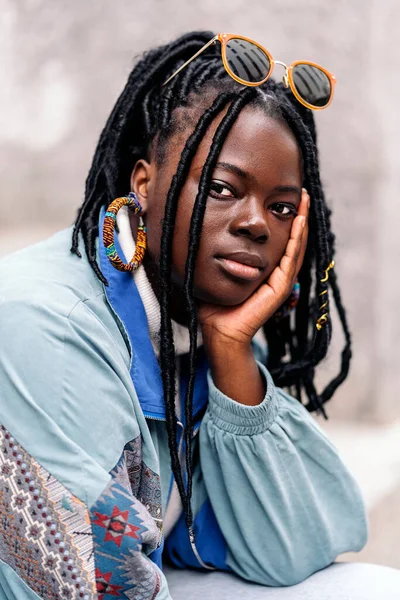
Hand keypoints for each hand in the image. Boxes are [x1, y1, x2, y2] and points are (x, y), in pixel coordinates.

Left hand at [198, 188, 308, 350]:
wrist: (217, 331)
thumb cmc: (213, 305)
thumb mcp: (216, 270)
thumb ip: (217, 253)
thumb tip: (202, 231)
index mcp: (265, 271)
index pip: (280, 240)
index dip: (284, 219)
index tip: (285, 196)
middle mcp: (276, 275)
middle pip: (293, 240)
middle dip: (298, 214)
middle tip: (302, 192)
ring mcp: (280, 282)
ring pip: (296, 246)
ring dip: (302, 221)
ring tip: (304, 199)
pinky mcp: (279, 289)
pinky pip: (290, 259)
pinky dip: (296, 239)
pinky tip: (298, 221)